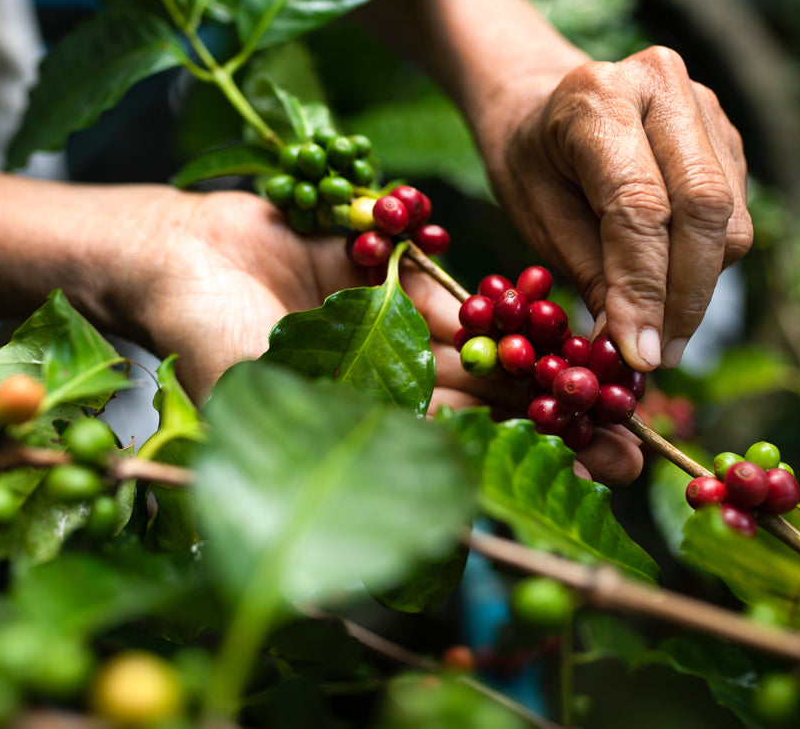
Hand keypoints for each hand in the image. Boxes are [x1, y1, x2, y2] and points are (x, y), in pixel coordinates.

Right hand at [125, 190, 640, 484]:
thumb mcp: (269, 412)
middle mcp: (385, 383)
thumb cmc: (204, 342)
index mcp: (363, 425)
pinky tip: (553, 303)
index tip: (594, 472)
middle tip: (629, 432)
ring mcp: (387, 327)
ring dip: (543, 357)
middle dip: (555, 417)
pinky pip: (448, 286)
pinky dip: (496, 295)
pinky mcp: (383, 270)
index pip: (460, 452)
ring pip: (480, 344)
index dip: (526, 463)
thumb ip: (331, 464)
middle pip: (486, 403)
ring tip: (612, 371)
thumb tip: (401, 547)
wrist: (170, 253)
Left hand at [478, 46, 752, 373]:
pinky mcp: (728, 138)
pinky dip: (706, 266)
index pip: (639, 204)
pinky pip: (734, 218)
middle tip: (657, 357)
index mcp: (598, 96)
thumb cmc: (531, 163)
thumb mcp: (536, 215)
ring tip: (657, 333)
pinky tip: (669, 288)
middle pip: (703, 206)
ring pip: (728, 220)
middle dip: (684, 296)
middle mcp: (662, 87)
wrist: (542, 105)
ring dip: (698, 289)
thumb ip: (590, 272)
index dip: (643, 287)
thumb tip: (633, 347)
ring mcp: (705, 107)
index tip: (637, 353)